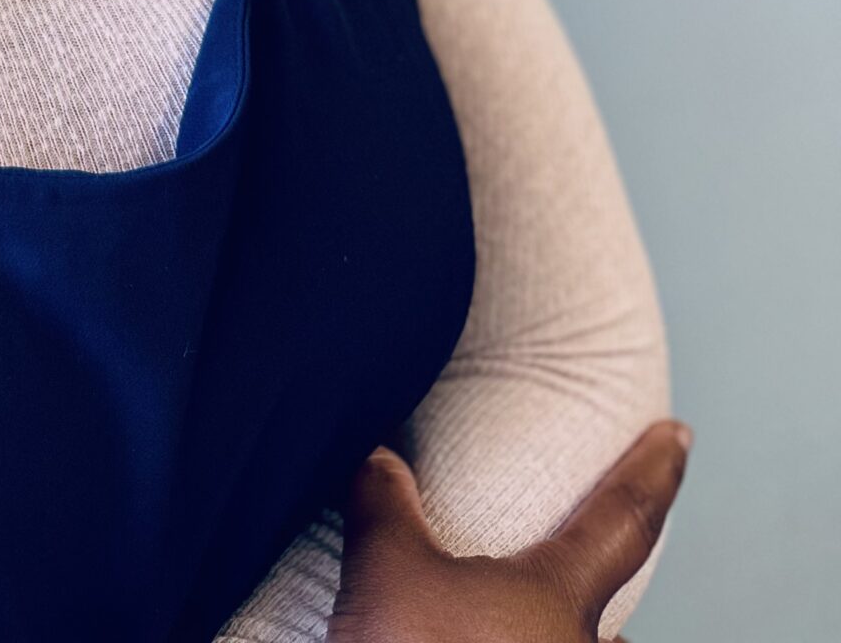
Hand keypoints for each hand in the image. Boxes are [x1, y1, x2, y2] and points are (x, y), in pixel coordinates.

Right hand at [330, 418, 691, 640]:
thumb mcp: (386, 568)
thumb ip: (386, 503)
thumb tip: (378, 458)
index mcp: (560, 598)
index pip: (624, 517)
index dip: (654, 469)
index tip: (679, 434)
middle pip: (614, 629)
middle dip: (598, 606)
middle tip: (570, 579)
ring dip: (561, 642)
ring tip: (517, 631)